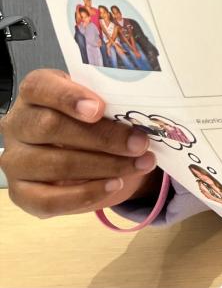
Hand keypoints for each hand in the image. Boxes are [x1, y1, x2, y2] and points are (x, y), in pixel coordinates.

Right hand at [0, 69, 159, 217]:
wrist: (87, 150)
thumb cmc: (94, 118)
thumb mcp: (102, 103)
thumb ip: (110, 104)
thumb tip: (138, 118)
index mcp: (35, 92)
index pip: (40, 87)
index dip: (69, 97)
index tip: (99, 108)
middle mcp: (18, 124)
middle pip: (51, 128)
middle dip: (103, 137)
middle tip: (140, 143)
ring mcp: (15, 160)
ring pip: (57, 165)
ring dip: (106, 166)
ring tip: (140, 164)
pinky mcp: (21, 193)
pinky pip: (49, 200)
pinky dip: (87, 194)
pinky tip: (115, 185)